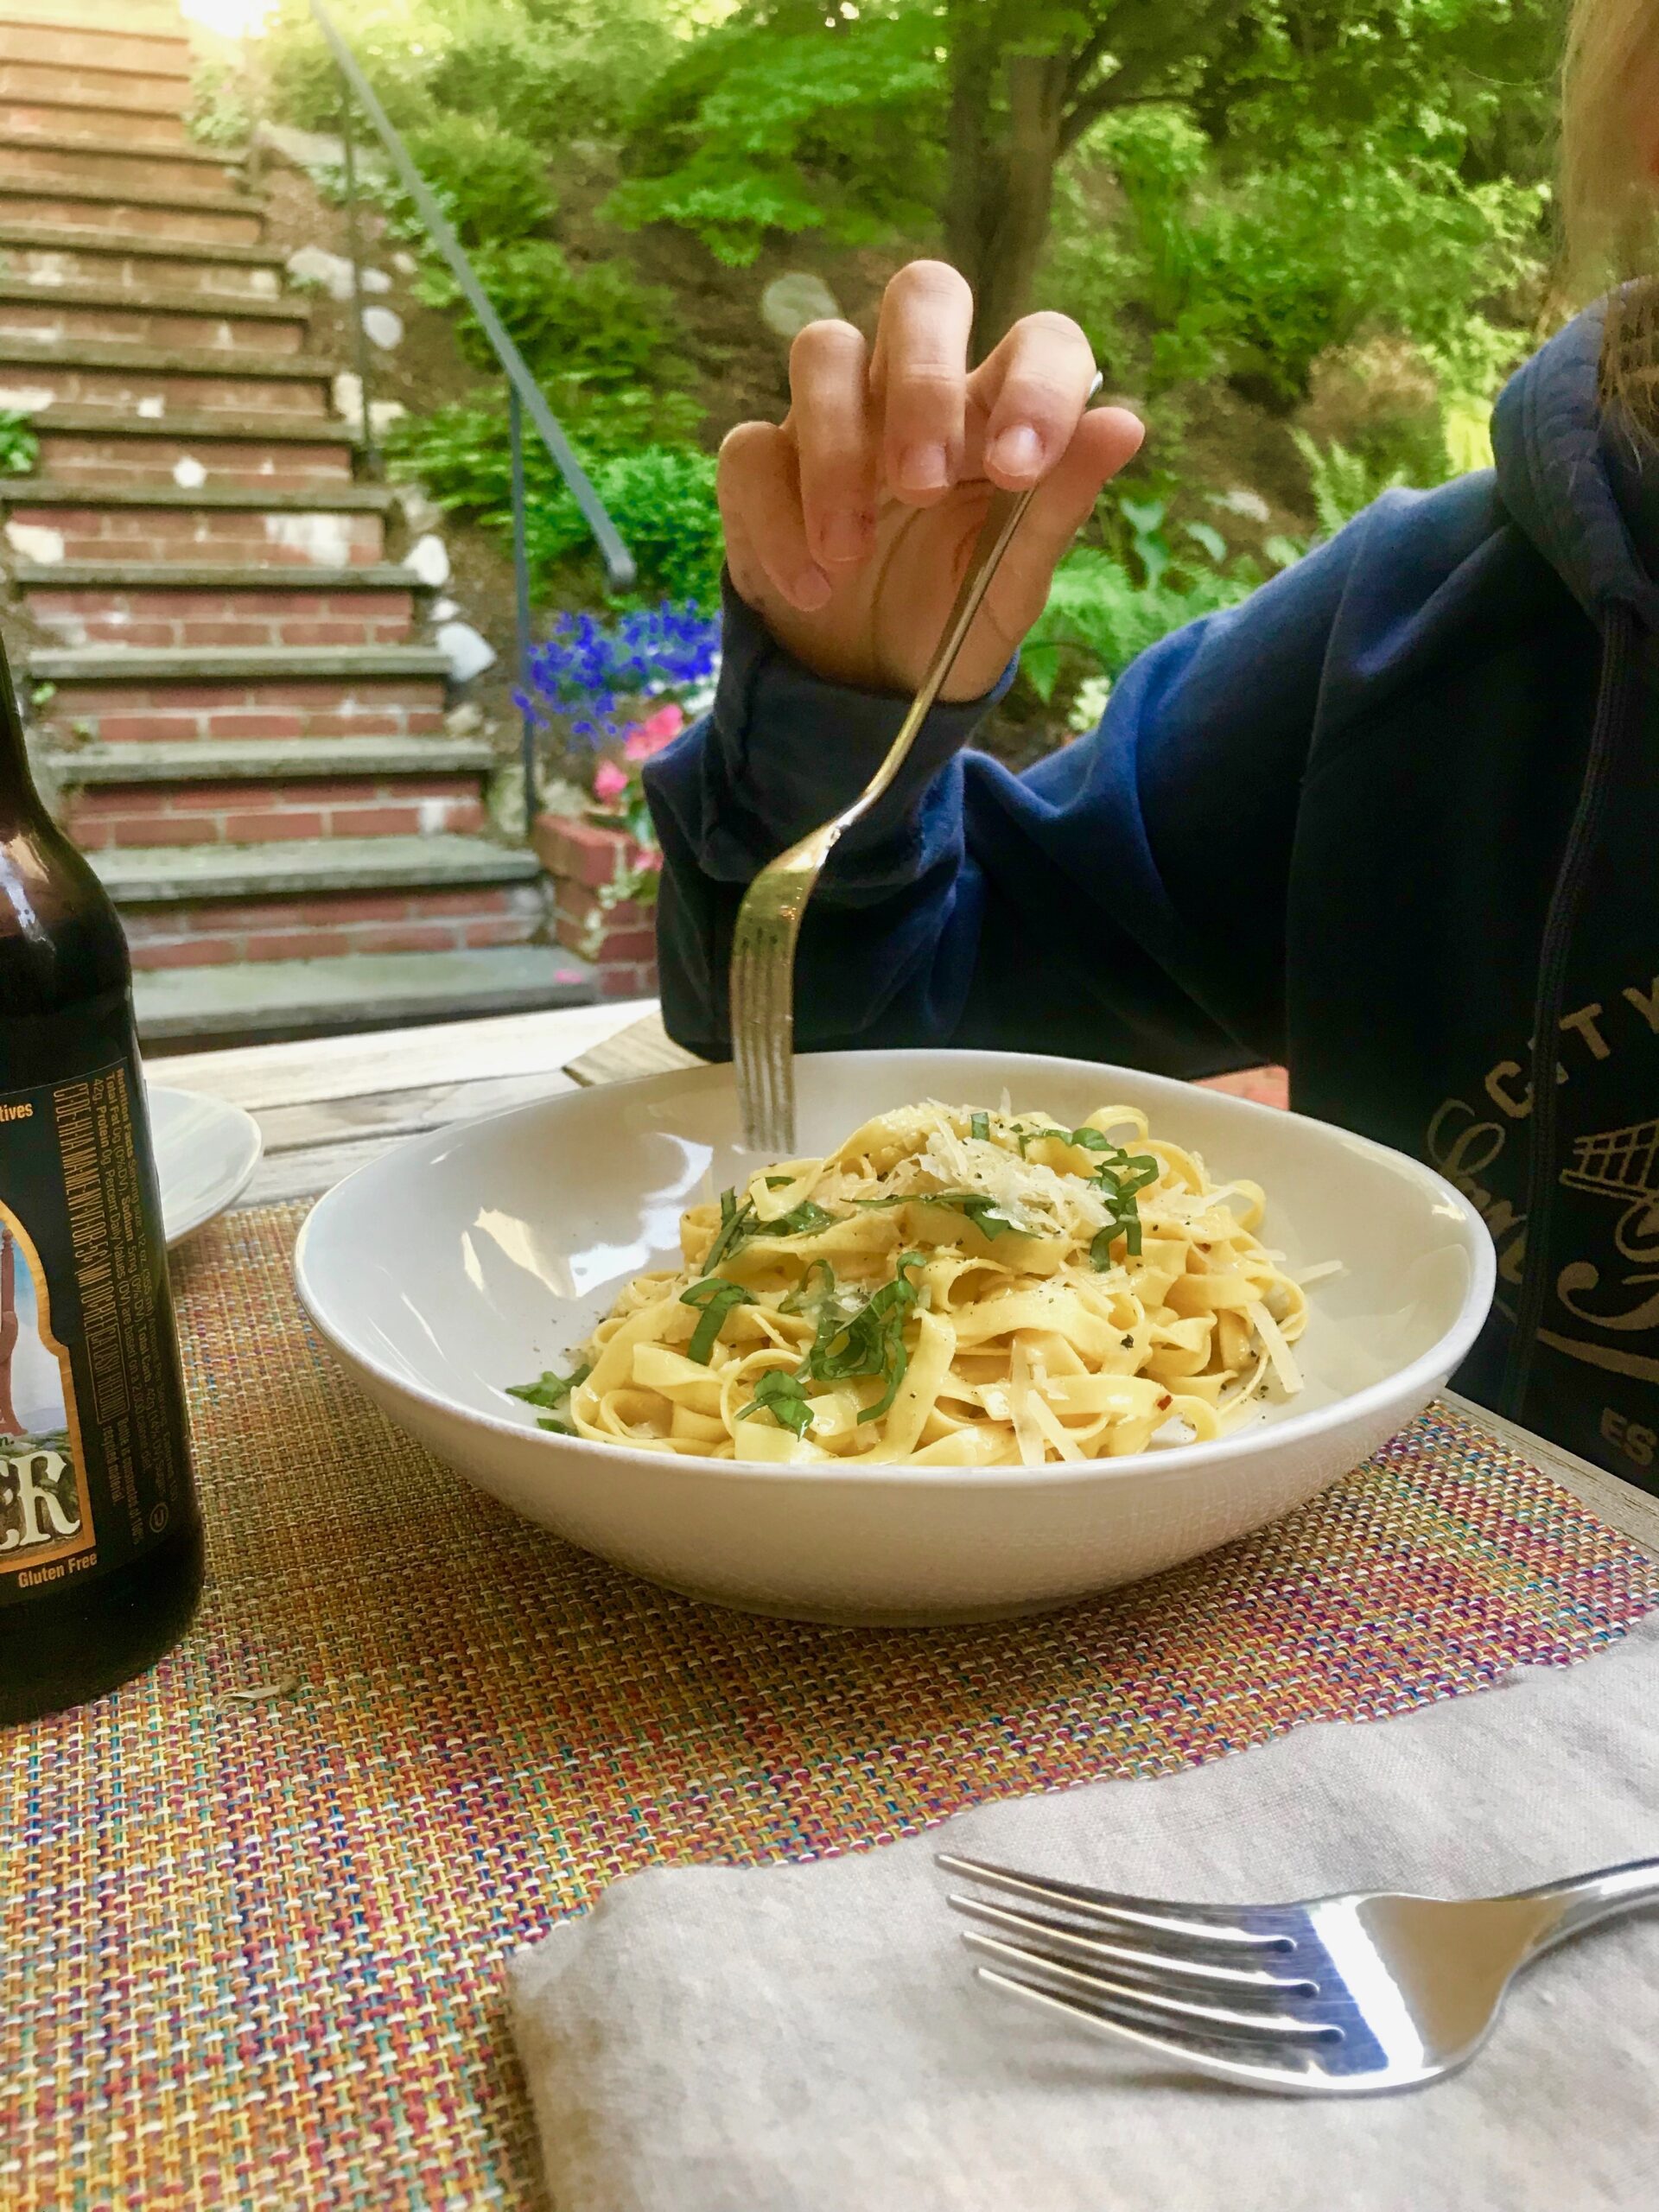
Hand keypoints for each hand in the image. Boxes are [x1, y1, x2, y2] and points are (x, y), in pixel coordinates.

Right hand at [718, 260, 1143, 701]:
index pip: (1038, 340)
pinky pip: (752, 451)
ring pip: (823, 350)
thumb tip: (1125, 424)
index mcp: (1001, 409)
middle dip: (920, 382)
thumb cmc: (953, 614)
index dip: (1035, 387)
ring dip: (835, 450)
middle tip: (921, 486)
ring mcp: (837, 416)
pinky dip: (775, 523)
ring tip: (848, 554)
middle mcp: (919, 391)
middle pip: (922, 294)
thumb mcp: (1013, 584)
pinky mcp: (766, 464)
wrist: (869, 682)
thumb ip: (1060, 508)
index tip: (1016, 473)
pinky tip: (809, 589)